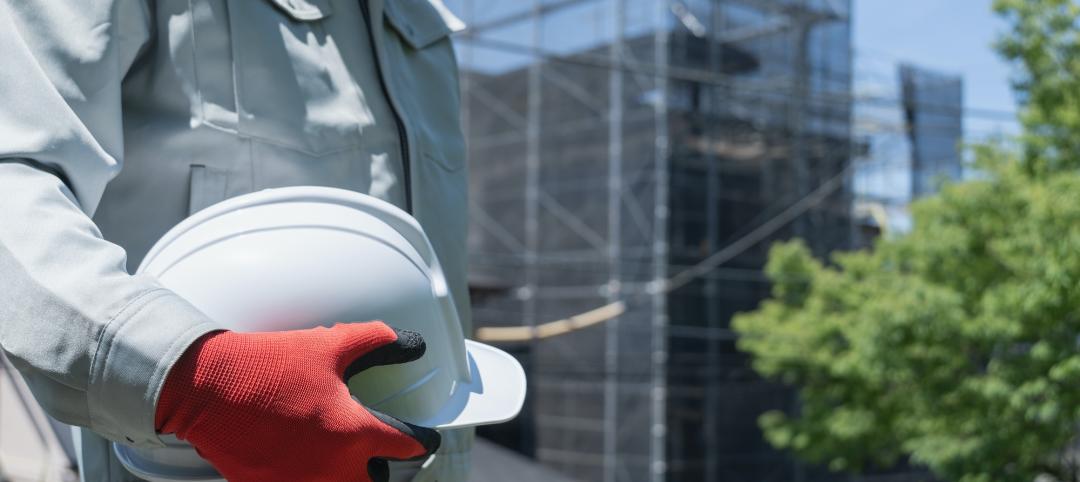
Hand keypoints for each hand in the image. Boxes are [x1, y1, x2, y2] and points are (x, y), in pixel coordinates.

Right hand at [155, 322, 439, 481]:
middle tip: (378, 452)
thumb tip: (412, 342)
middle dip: (382, 467)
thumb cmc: (269, 366)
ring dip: (350, 476)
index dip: (423, 440)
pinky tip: (309, 463)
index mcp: (354, 432)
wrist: (206, 388)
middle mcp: (334, 467)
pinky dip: (315, 479)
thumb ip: (377, 341)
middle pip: (377, 481)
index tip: (428, 440)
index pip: (407, 444)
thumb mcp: (329, 345)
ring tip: (344, 459)